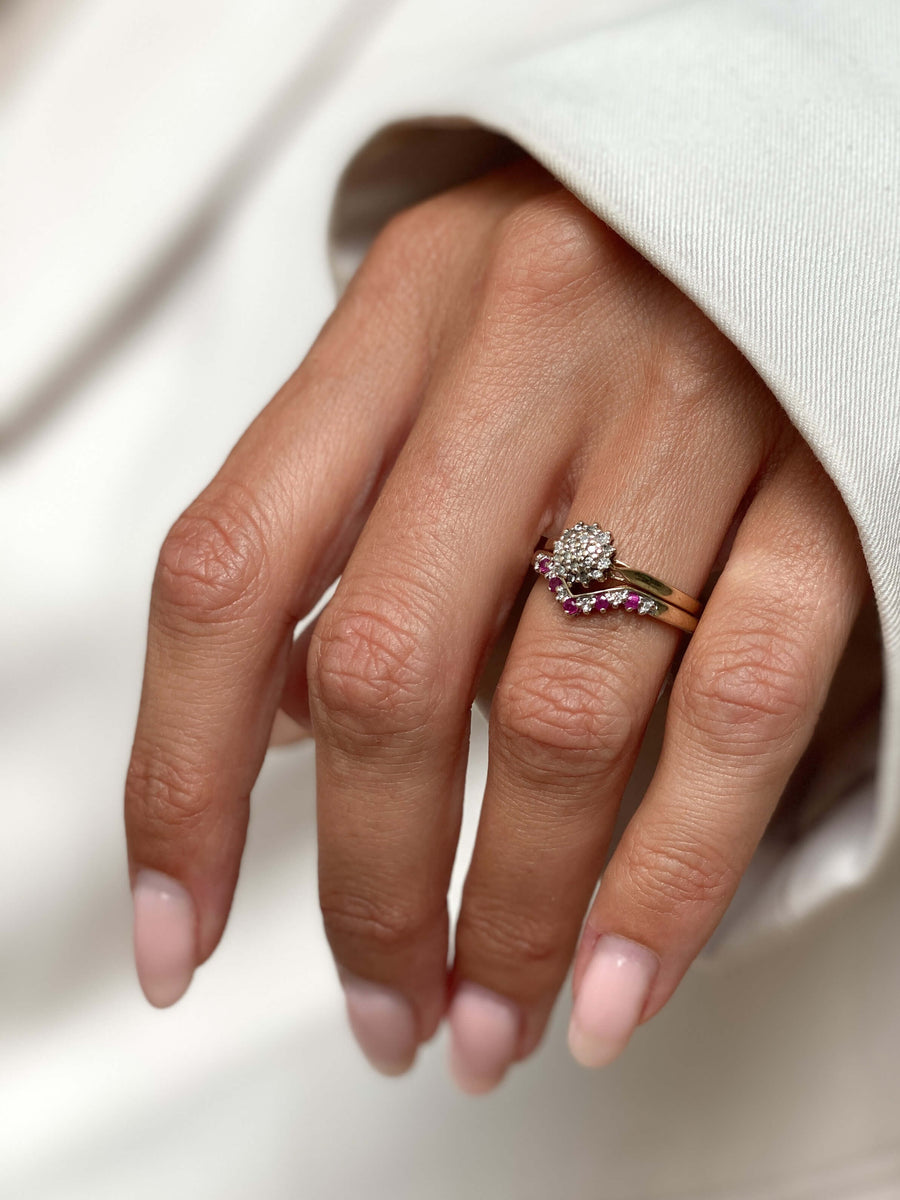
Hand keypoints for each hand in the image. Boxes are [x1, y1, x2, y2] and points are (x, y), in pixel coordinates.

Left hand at [124, 159, 868, 1092]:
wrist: (788, 180)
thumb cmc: (587, 285)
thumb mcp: (433, 341)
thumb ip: (344, 507)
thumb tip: (280, 723)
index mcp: (402, 310)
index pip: (230, 570)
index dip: (182, 780)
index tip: (180, 933)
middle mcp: (529, 352)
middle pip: (391, 672)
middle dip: (368, 887)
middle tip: (383, 1009)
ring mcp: (687, 417)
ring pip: (559, 717)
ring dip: (508, 911)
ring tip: (486, 1026)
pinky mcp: (826, 486)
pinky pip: (738, 708)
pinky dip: (666, 875)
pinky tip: (614, 985)